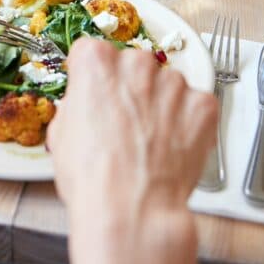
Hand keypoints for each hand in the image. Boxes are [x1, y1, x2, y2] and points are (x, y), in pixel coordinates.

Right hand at [49, 38, 217, 215]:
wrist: (132, 210)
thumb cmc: (93, 178)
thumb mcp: (61, 135)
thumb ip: (77, 106)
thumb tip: (85, 106)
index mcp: (96, 62)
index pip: (94, 53)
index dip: (95, 77)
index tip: (98, 92)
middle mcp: (137, 64)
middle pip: (134, 66)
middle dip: (131, 89)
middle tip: (126, 124)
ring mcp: (174, 83)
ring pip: (167, 85)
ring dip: (161, 106)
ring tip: (151, 142)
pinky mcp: (202, 105)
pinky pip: (196, 105)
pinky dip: (189, 122)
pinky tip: (173, 147)